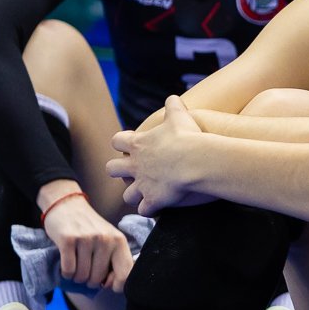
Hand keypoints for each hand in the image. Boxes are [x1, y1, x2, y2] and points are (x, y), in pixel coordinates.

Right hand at [39, 190, 135, 291]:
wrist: (66, 204)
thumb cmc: (89, 227)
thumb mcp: (108, 239)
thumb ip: (114, 260)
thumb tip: (109, 286)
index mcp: (119, 240)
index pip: (125, 275)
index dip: (115, 286)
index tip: (105, 282)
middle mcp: (105, 239)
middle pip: (98, 279)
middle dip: (89, 280)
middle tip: (85, 269)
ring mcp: (86, 239)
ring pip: (82, 276)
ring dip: (76, 276)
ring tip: (76, 265)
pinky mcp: (68, 240)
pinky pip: (68, 270)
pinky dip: (66, 273)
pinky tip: (67, 263)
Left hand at [108, 94, 204, 216]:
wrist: (196, 161)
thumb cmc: (187, 136)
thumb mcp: (179, 116)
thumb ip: (173, 106)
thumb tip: (173, 98)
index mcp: (138, 144)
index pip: (116, 141)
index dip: (121, 143)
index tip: (130, 145)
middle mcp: (135, 165)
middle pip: (112, 169)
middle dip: (119, 170)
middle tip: (133, 170)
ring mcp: (143, 185)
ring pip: (127, 195)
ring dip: (135, 195)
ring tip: (145, 194)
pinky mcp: (154, 200)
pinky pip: (145, 211)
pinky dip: (150, 209)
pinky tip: (158, 207)